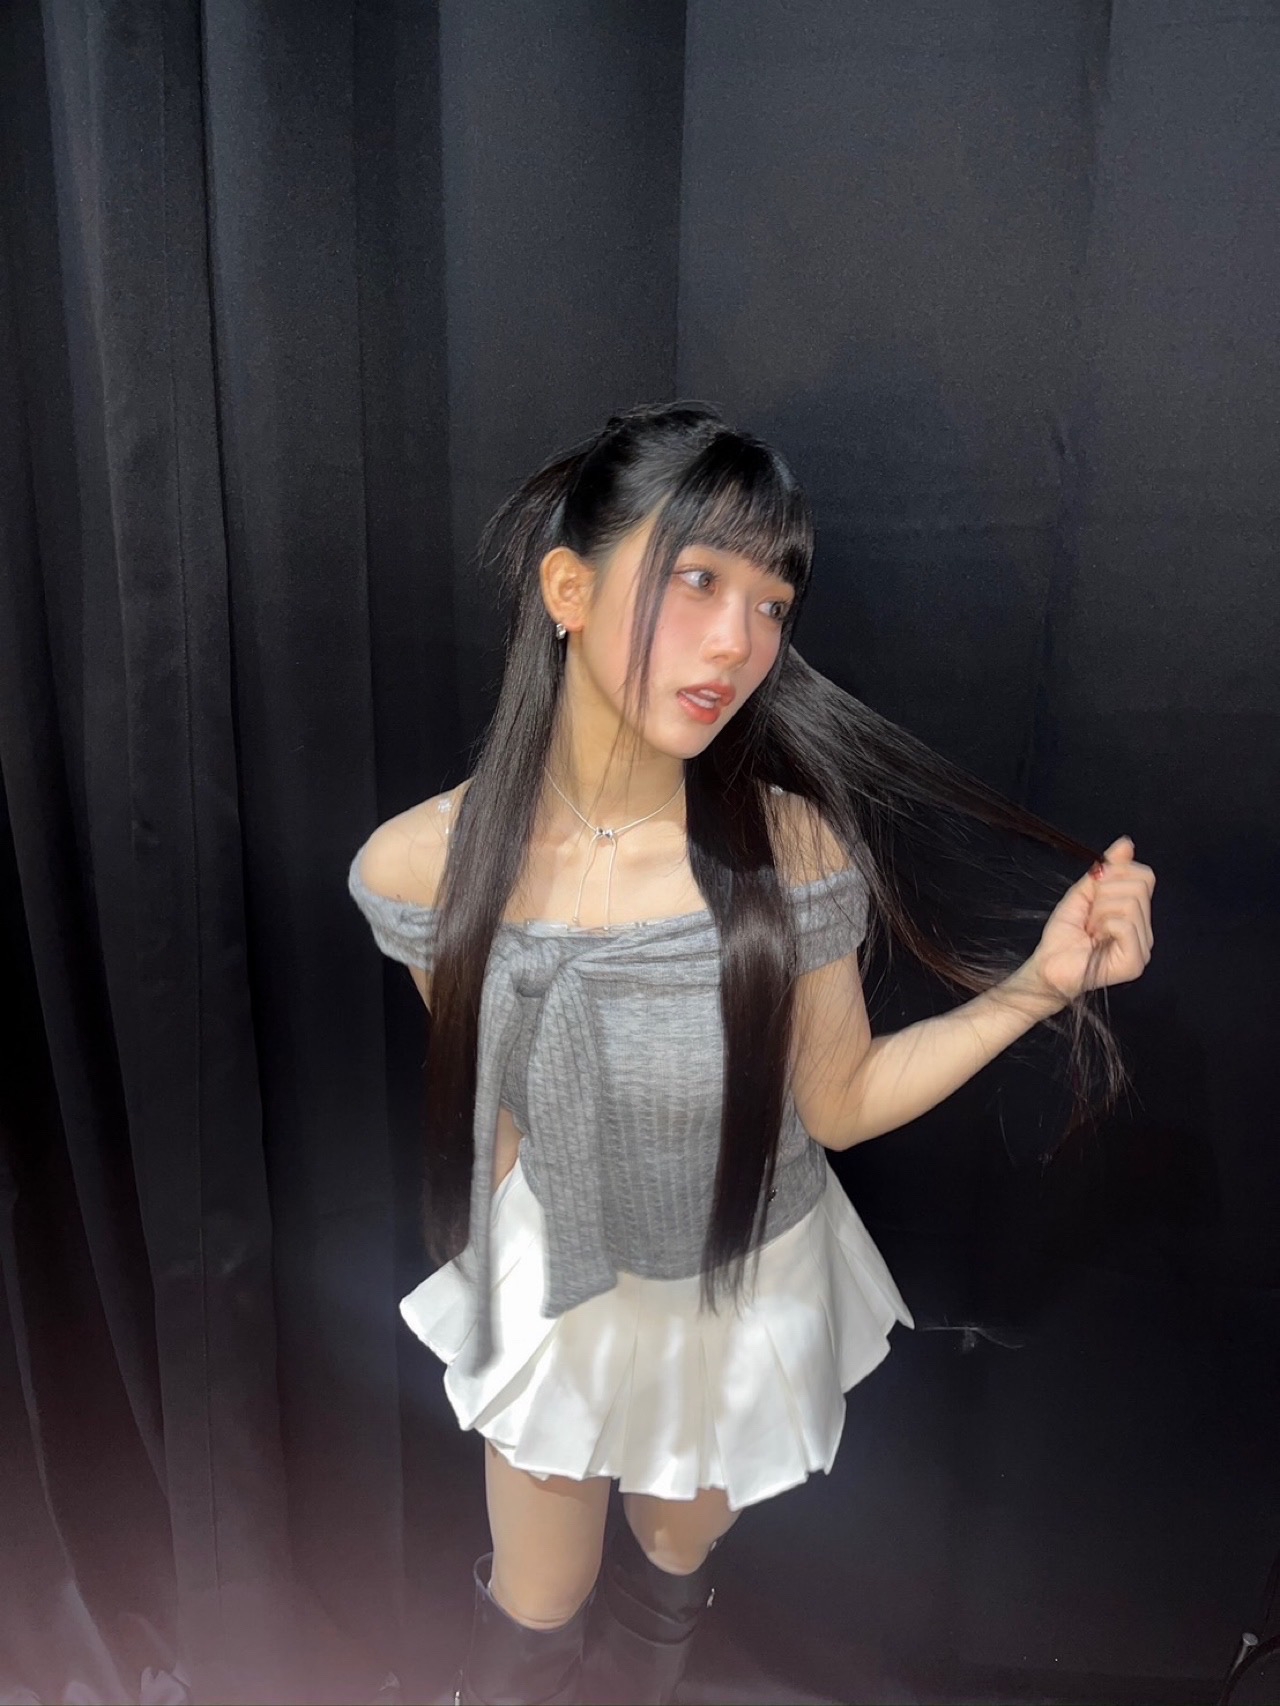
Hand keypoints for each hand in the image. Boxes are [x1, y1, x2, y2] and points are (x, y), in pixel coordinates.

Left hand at [1018, 836, 1156, 1005]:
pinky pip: (1125, 923)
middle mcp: (1145, 932)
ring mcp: (1143, 948)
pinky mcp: (1134, 962)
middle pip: (1139, 886)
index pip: (1145, 875)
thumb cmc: (1063, 936)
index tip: (1094, 892)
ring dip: (1100, 912)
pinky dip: (1104, 924)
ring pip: (1131, 903)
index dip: (1116, 874)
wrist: (1047, 968)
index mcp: (1137, 916)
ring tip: (1091, 930)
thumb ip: (1106, 869)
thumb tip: (1126, 844)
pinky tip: (1096, 939)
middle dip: (1105, 894)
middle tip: (1091, 918)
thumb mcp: (1083, 894)